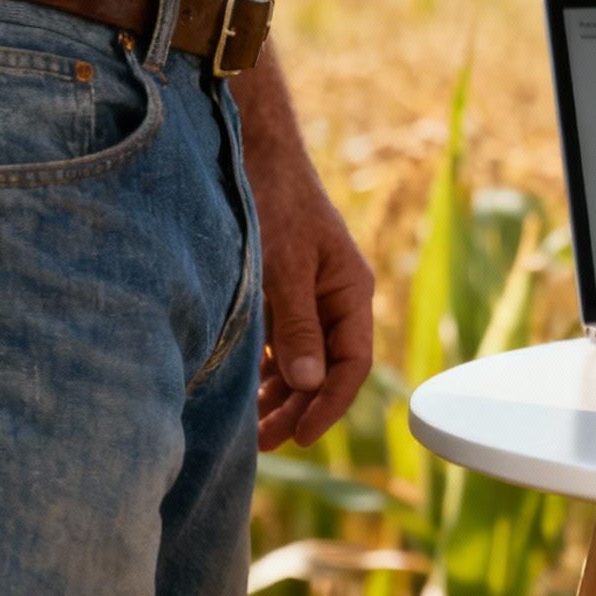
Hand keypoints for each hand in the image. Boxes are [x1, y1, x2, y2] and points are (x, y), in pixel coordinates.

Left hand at [234, 54, 375, 450]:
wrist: (253, 151)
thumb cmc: (277, 203)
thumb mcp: (286, 267)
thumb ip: (299, 326)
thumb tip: (310, 382)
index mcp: (351, 291)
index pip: (353, 363)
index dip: (330, 404)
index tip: (301, 436)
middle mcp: (335, 298)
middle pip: (327, 369)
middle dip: (299, 408)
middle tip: (266, 443)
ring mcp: (308, 295)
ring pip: (302, 358)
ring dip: (280, 393)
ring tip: (250, 425)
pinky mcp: (282, 290)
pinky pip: (280, 341)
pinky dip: (264, 367)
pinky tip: (242, 387)